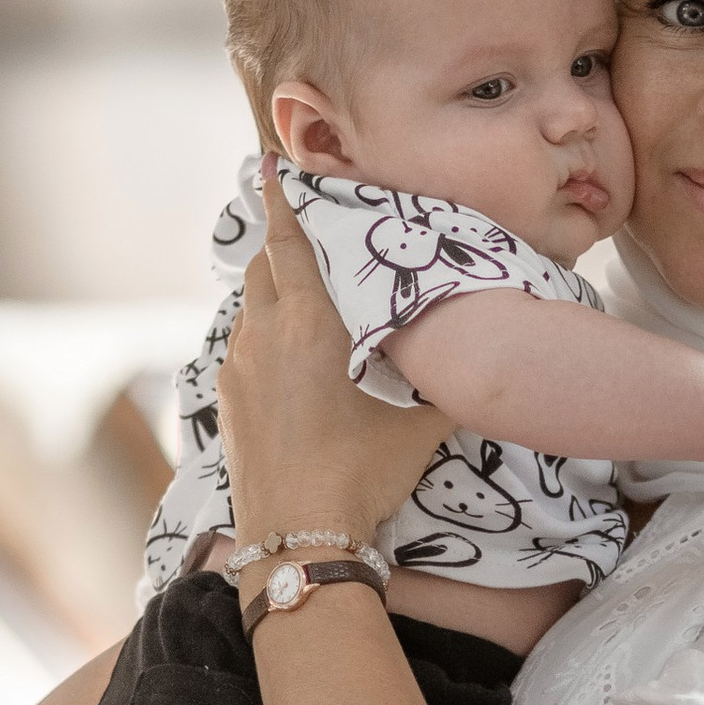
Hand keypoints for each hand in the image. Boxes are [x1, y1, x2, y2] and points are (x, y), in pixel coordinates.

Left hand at [218, 158, 452, 550]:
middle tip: (304, 231)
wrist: (299, 536)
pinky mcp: (229, 402)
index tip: (274, 168)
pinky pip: (241, 348)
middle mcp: (266, 335)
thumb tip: (474, 352)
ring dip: (270, 292)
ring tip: (299, 295)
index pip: (290, 242)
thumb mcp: (421, 422)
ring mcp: (240, 369)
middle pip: (264, 267)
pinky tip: (283, 355)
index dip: (283, 201)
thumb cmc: (363, 472)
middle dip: (282, 244)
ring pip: (249, 308)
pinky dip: (260, 334)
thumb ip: (443, 377)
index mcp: (310, 323)